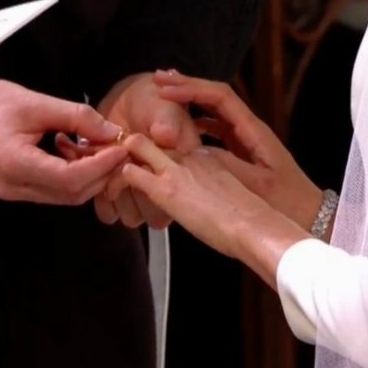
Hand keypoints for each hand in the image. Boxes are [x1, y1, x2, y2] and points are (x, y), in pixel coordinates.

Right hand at [0, 77, 128, 204]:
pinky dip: (72, 174)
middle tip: (118, 148)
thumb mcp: (34, 102)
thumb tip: (111, 131)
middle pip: (72, 194)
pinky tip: (73, 150)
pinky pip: (52, 190)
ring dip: (88, 175)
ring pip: (64, 195)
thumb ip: (75, 117)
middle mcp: (15, 187)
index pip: (71, 179)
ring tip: (97, 146)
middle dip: (101, 174)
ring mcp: (13, 191)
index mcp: (17, 165)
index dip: (102, 166)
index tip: (121, 147)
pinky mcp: (14, 187)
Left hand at [94, 72, 198, 226]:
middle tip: (119, 166)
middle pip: (153, 215)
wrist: (128, 101)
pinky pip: (110, 213)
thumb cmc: (153, 103)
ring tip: (109, 170)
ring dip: (117, 198)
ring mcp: (141, 192)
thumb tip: (165, 136)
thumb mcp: (163, 107)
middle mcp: (165, 187)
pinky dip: (101, 200)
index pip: (175, 198)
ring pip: (131, 217)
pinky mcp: (118, 192)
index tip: (136, 162)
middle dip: (134, 194)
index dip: (153, 186)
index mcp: (183, 170)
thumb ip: (166, 122)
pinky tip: (99, 177)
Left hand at [116, 134, 308, 288]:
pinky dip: (116, 180)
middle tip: (112, 164)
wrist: (257, 227)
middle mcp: (188, 155)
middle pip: (148, 140)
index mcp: (204, 155)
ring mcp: (175, 169)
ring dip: (118, 163)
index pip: (167, 145)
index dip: (149, 153)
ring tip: (109, 180)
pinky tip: (112, 193)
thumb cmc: (250, 221)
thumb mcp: (225, 196)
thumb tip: (195, 203)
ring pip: (134, 148)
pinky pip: (129, 173)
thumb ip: (205, 189)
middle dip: (127, 149)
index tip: (136, 162)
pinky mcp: (164, 188)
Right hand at [153, 69, 322, 230]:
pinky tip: (178, 130)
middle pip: (214, 97)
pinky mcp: (241, 155)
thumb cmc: (289, 203)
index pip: (219, 97)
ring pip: (212, 113)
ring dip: (188, 103)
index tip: (166, 90)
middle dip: (186, 87)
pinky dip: (194, 124)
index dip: (191, 89)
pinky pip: (213, 132)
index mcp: (254, 131)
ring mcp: (244, 141)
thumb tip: (193, 153)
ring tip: (163, 99)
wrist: (313, 219)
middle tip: (157, 82)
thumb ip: (224, 165)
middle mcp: (248, 130)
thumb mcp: (256, 184)